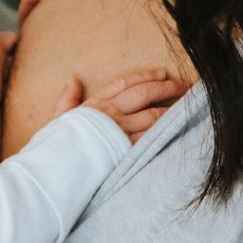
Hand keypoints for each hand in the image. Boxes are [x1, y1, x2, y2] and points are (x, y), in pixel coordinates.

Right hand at [60, 67, 188, 142]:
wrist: (56, 169)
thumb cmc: (56, 145)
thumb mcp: (58, 117)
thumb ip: (68, 98)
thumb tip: (73, 79)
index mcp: (95, 103)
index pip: (125, 83)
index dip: (145, 76)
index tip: (162, 73)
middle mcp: (111, 113)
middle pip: (144, 94)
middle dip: (166, 88)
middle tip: (184, 86)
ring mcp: (120, 131)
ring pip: (152, 115)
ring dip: (171, 109)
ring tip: (186, 105)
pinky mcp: (127, 150)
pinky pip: (150, 137)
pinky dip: (164, 130)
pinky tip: (177, 127)